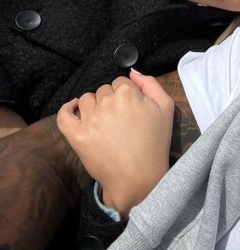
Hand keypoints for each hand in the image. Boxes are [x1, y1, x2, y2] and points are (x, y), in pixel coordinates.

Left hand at [57, 70, 174, 216]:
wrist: (139, 177)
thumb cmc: (155, 143)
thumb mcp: (166, 107)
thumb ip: (150, 83)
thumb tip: (132, 72)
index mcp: (128, 93)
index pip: (121, 82)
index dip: (127, 94)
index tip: (131, 108)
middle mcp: (106, 102)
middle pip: (104, 90)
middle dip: (111, 99)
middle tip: (120, 119)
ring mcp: (89, 119)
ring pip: (87, 99)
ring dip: (94, 105)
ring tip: (104, 120)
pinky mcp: (77, 136)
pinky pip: (64, 115)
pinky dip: (67, 109)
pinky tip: (74, 108)